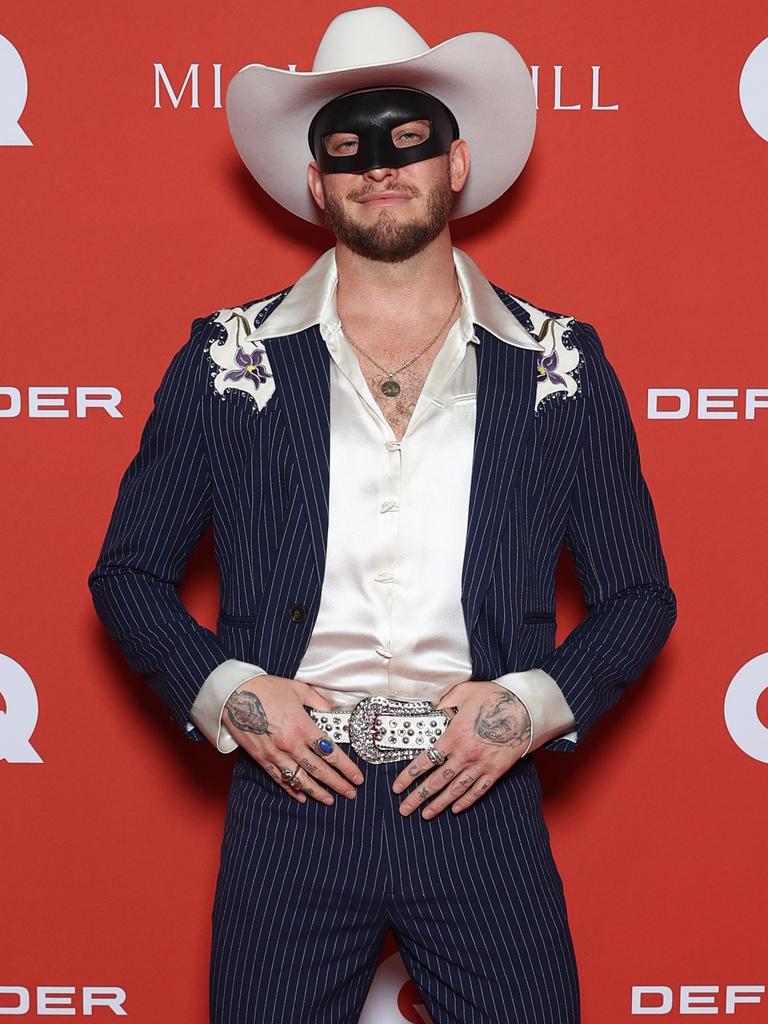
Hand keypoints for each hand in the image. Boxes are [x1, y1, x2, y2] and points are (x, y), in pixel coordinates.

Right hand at [224, 675, 363, 805]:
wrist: (234, 694)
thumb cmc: (266, 689)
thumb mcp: (298, 689)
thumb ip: (318, 702)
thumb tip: (331, 712)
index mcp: (303, 726)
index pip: (330, 753)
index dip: (346, 767)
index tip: (357, 777)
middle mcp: (291, 744)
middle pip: (319, 770)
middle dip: (337, 784)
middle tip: (350, 793)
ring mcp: (275, 754)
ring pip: (300, 779)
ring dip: (317, 791)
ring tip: (330, 800)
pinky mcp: (261, 758)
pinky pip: (280, 778)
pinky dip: (292, 789)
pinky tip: (302, 796)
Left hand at [391, 682, 530, 818]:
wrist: (526, 709)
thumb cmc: (495, 698)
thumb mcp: (464, 692)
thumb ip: (444, 702)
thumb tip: (431, 708)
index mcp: (453, 736)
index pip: (425, 761)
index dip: (409, 776)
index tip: (398, 787)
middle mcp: (465, 755)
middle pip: (436, 781)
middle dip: (418, 797)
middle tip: (405, 809)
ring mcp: (481, 765)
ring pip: (455, 790)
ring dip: (439, 804)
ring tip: (426, 815)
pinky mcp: (495, 771)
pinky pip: (478, 790)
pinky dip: (466, 801)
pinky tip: (455, 808)